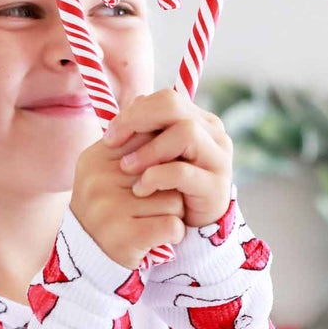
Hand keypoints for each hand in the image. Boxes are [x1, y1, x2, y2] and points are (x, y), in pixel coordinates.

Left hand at [102, 87, 233, 228]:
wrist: (190, 229)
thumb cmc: (168, 189)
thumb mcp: (155, 156)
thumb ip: (147, 130)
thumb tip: (133, 102)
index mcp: (199, 121)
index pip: (167, 99)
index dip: (135, 112)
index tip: (109, 136)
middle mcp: (213, 134)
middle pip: (175, 107)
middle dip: (138, 121)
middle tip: (112, 144)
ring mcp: (218, 159)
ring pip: (185, 133)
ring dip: (149, 150)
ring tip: (127, 168)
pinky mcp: (215, 187)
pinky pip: (182, 171)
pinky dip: (156, 177)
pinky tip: (140, 189)